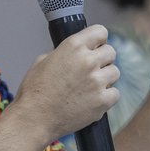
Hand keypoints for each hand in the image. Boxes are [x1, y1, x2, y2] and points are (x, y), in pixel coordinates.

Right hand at [11, 24, 117, 140]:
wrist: (34, 119)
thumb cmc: (35, 91)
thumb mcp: (43, 60)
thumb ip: (64, 52)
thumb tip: (77, 51)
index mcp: (73, 46)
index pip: (101, 32)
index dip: (98, 40)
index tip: (95, 46)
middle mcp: (88, 60)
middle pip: (110, 52)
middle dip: (102, 59)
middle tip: (91, 70)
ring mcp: (97, 81)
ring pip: (114, 72)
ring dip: (105, 78)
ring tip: (90, 86)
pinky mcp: (102, 101)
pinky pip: (115, 93)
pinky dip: (107, 96)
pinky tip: (93, 99)